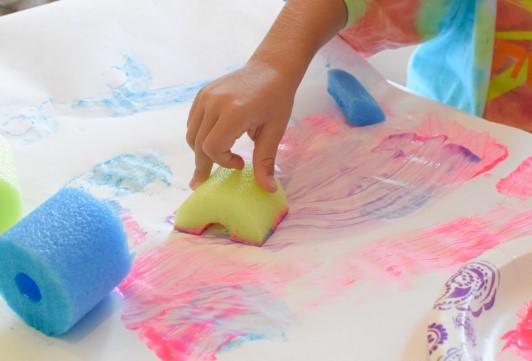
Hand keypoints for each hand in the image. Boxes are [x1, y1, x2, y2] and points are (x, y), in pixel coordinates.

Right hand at [186, 60, 296, 191]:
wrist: (271, 67)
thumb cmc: (277, 99)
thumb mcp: (275, 131)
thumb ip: (265, 160)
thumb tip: (267, 189)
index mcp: (234, 112)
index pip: (212, 147)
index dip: (223, 162)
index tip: (241, 163)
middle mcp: (214, 103)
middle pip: (198, 144)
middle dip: (204, 164)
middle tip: (206, 180)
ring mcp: (205, 96)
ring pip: (191, 134)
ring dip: (201, 151)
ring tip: (216, 159)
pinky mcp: (202, 94)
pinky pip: (192, 122)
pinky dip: (199, 136)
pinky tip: (214, 140)